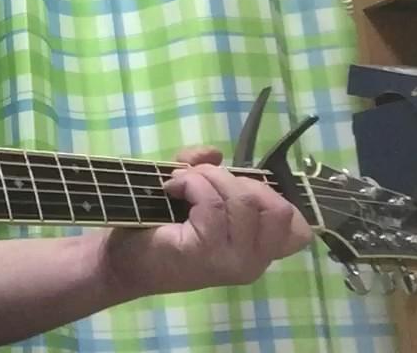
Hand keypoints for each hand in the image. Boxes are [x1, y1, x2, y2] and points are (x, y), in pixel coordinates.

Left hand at [100, 146, 311, 295]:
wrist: (119, 261)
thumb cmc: (157, 230)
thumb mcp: (189, 195)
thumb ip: (205, 171)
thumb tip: (213, 153)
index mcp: (258, 252)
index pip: (297, 229)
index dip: (271, 196)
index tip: (234, 187)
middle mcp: (253, 262)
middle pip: (275, 207)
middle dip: (237, 180)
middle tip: (198, 180)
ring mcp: (232, 261)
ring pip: (246, 201)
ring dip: (210, 178)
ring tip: (182, 182)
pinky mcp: (206, 253)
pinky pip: (214, 204)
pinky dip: (194, 184)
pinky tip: (172, 188)